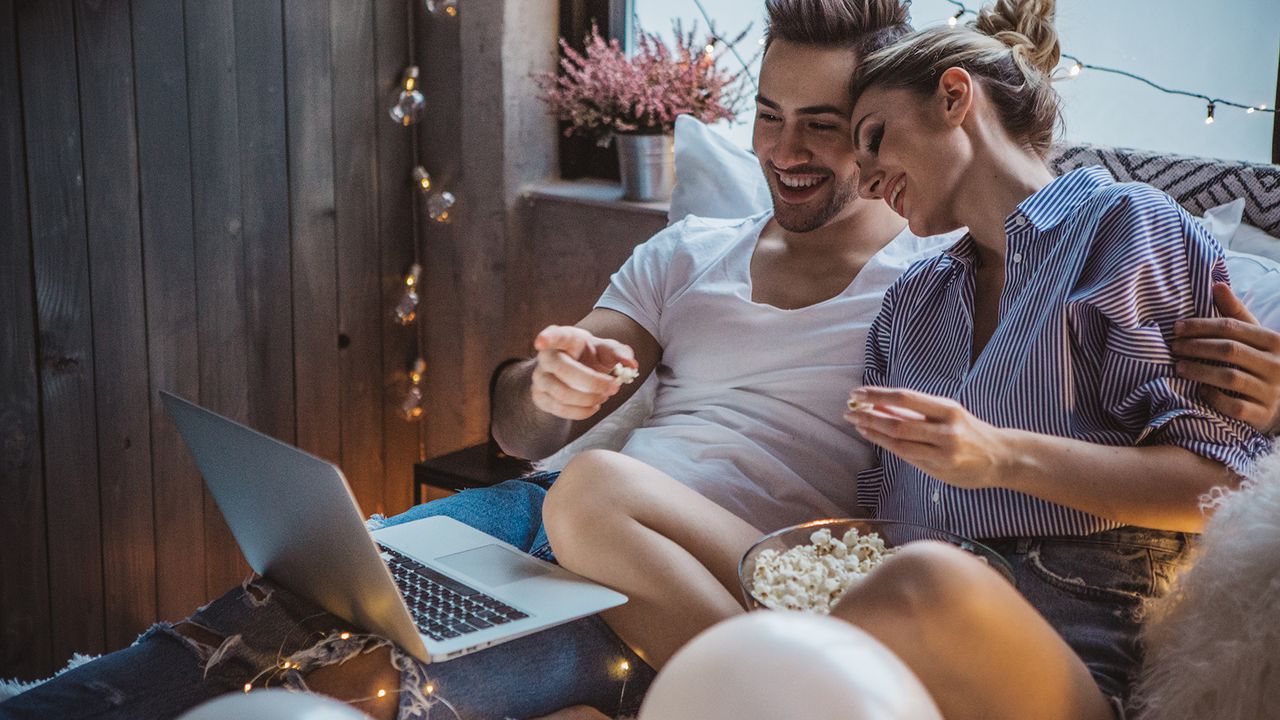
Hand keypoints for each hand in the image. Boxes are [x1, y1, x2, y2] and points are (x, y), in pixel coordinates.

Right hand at [530, 325, 636, 420]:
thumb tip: (631, 365)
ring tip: (605, 396)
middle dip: (593, 382)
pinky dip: (582, 411)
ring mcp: (540, 377)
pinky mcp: (539, 397)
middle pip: (563, 370)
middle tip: (614, 387)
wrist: (578, 374)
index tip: (540, 342)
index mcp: (564, 338)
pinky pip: (559, 409)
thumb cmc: (592, 356)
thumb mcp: (607, 351)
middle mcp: (547, 357)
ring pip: (562, 393)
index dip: (547, 338)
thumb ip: (620, 353)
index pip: (554, 336)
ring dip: (589, 399)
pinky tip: (594, 406)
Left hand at [845, 387, 1008, 488]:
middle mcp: (946, 431)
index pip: (906, 398)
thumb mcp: (947, 412)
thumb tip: (879, 402)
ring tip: (857, 424)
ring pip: (899, 443)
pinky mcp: (939, 471)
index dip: (878, 395)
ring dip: (873, 433)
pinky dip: (887, 446)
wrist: (1001, 458)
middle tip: (849, 411)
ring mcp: (943, 454)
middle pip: (898, 423)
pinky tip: (874, 437)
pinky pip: (907, 457)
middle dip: (869, 416)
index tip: (858, 393)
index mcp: (948, 410)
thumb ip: (916, 410)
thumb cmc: (969, 430)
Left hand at [1172, 282, 1279, 434]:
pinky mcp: (1262, 415)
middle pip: (1229, 350)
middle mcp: (1277, 365)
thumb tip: (1216, 285)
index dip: (1201, 326)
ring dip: (1199, 370)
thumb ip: (1235, 313)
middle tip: (1174, 347)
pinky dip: (1215, 398)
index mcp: (1274, 341)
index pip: (1232, 327)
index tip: (1176, 327)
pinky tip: (1200, 390)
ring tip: (1178, 367)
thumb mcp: (1254, 337)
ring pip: (1230, 378)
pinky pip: (1235, 406)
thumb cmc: (1261, 362)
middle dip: (1196, 347)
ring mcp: (1271, 391)